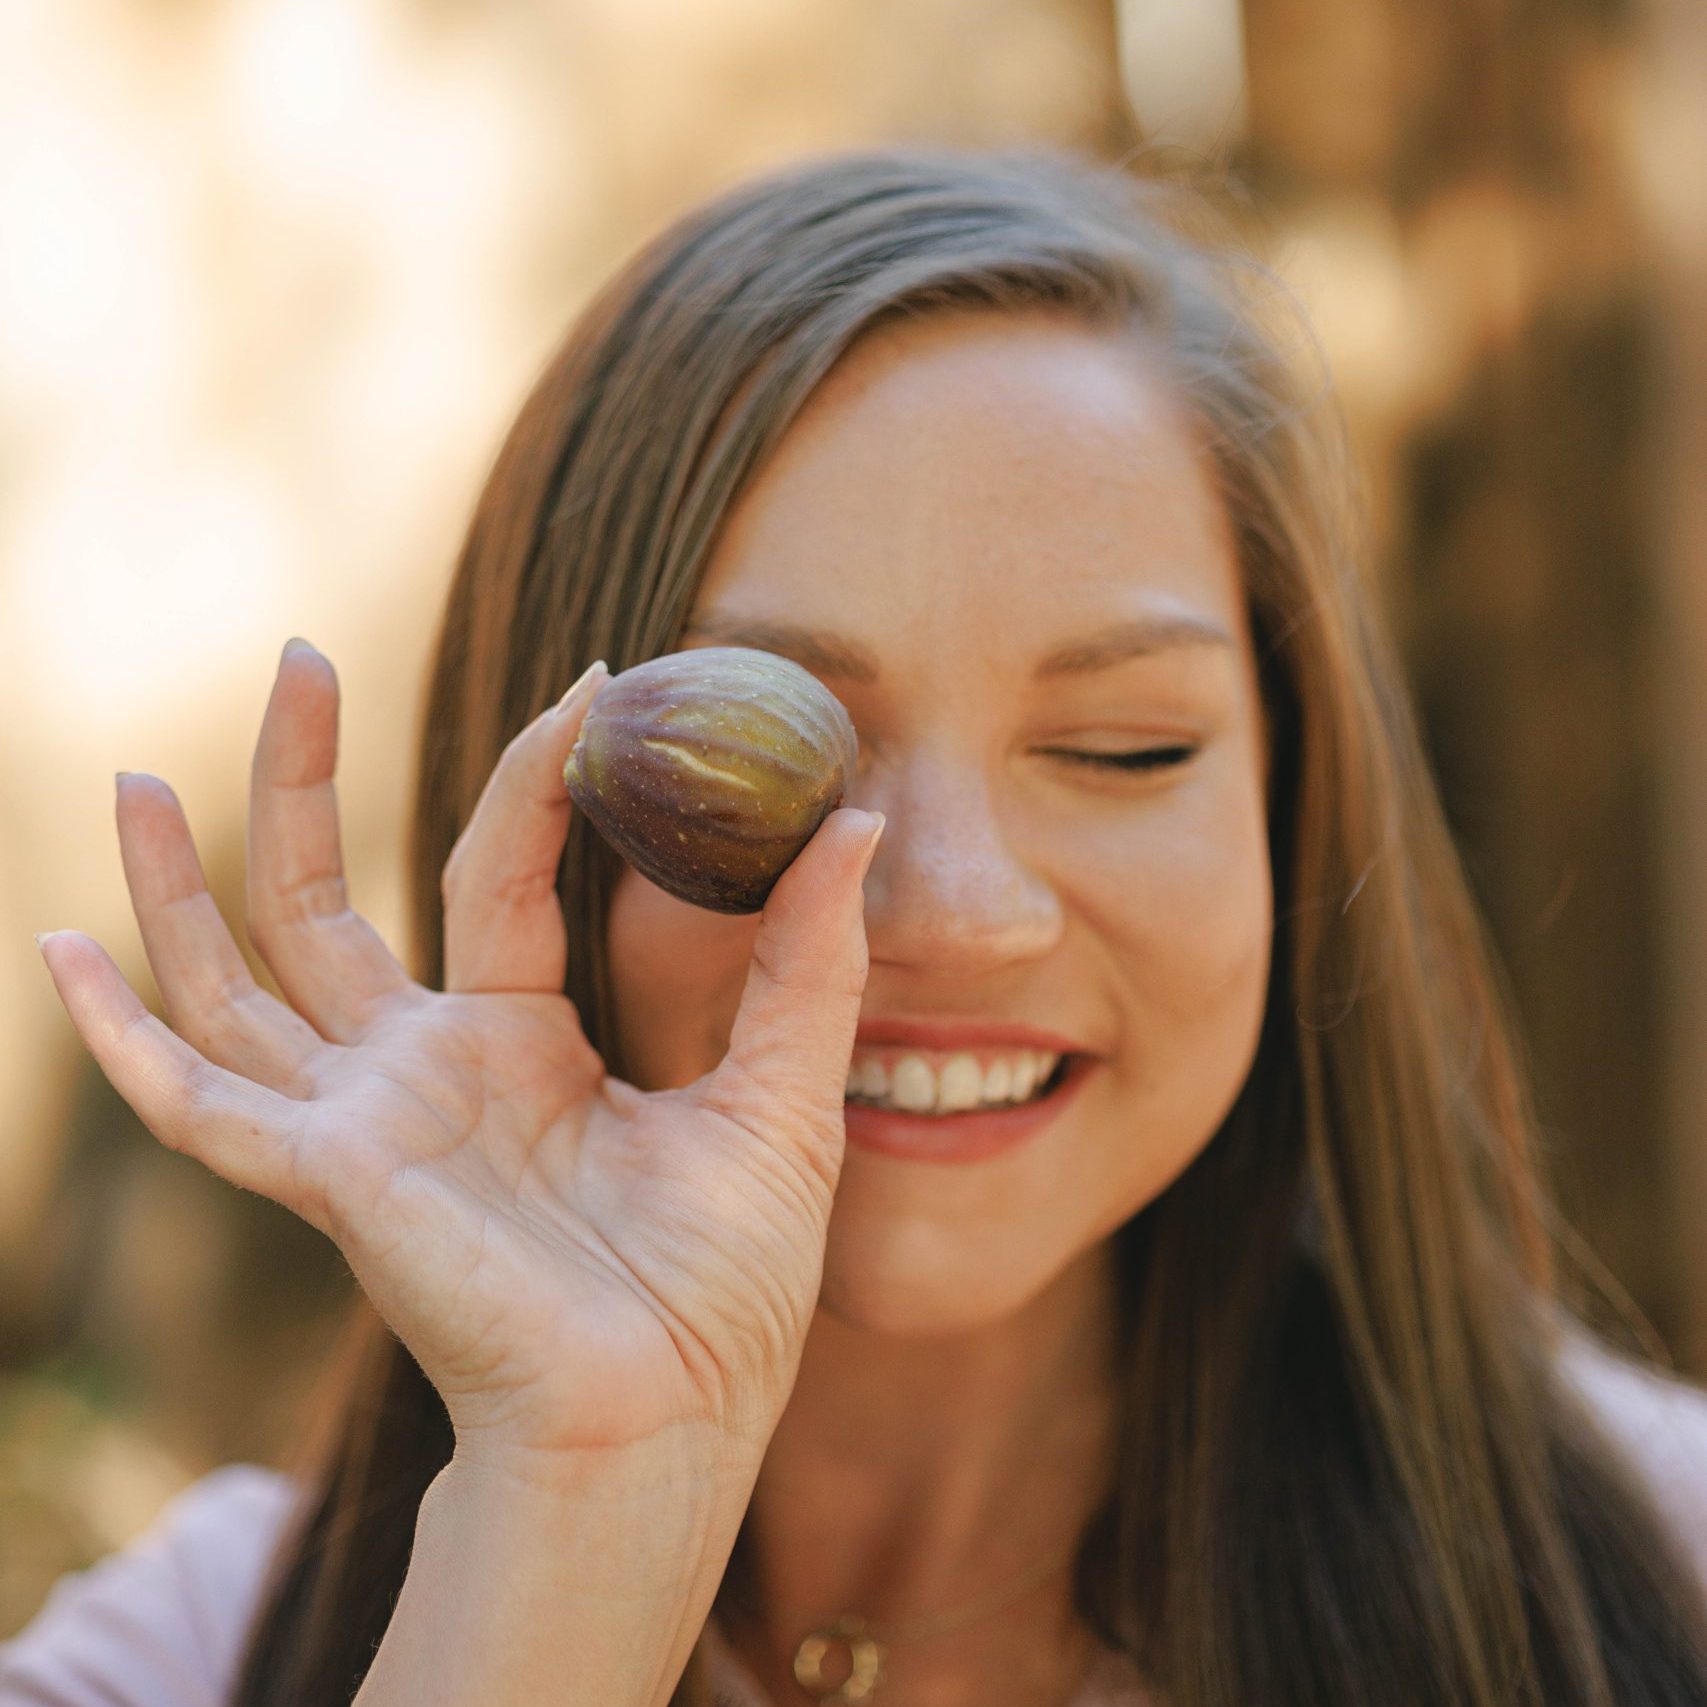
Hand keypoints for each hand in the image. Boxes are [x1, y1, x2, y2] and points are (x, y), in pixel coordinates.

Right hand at [36, 641, 884, 1478]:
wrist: (676, 1417)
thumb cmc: (724, 1283)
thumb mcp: (781, 1092)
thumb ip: (809, 959)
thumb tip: (858, 818)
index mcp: (520, 1046)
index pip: (494, 873)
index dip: (532, 777)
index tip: (590, 682)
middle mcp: (422, 1074)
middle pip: (326, 902)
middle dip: (298, 784)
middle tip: (298, 657)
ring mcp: (364, 1122)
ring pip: (238, 981)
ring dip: (174, 887)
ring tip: (131, 777)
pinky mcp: (330, 1179)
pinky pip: (200, 1104)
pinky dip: (123, 1039)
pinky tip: (64, 955)